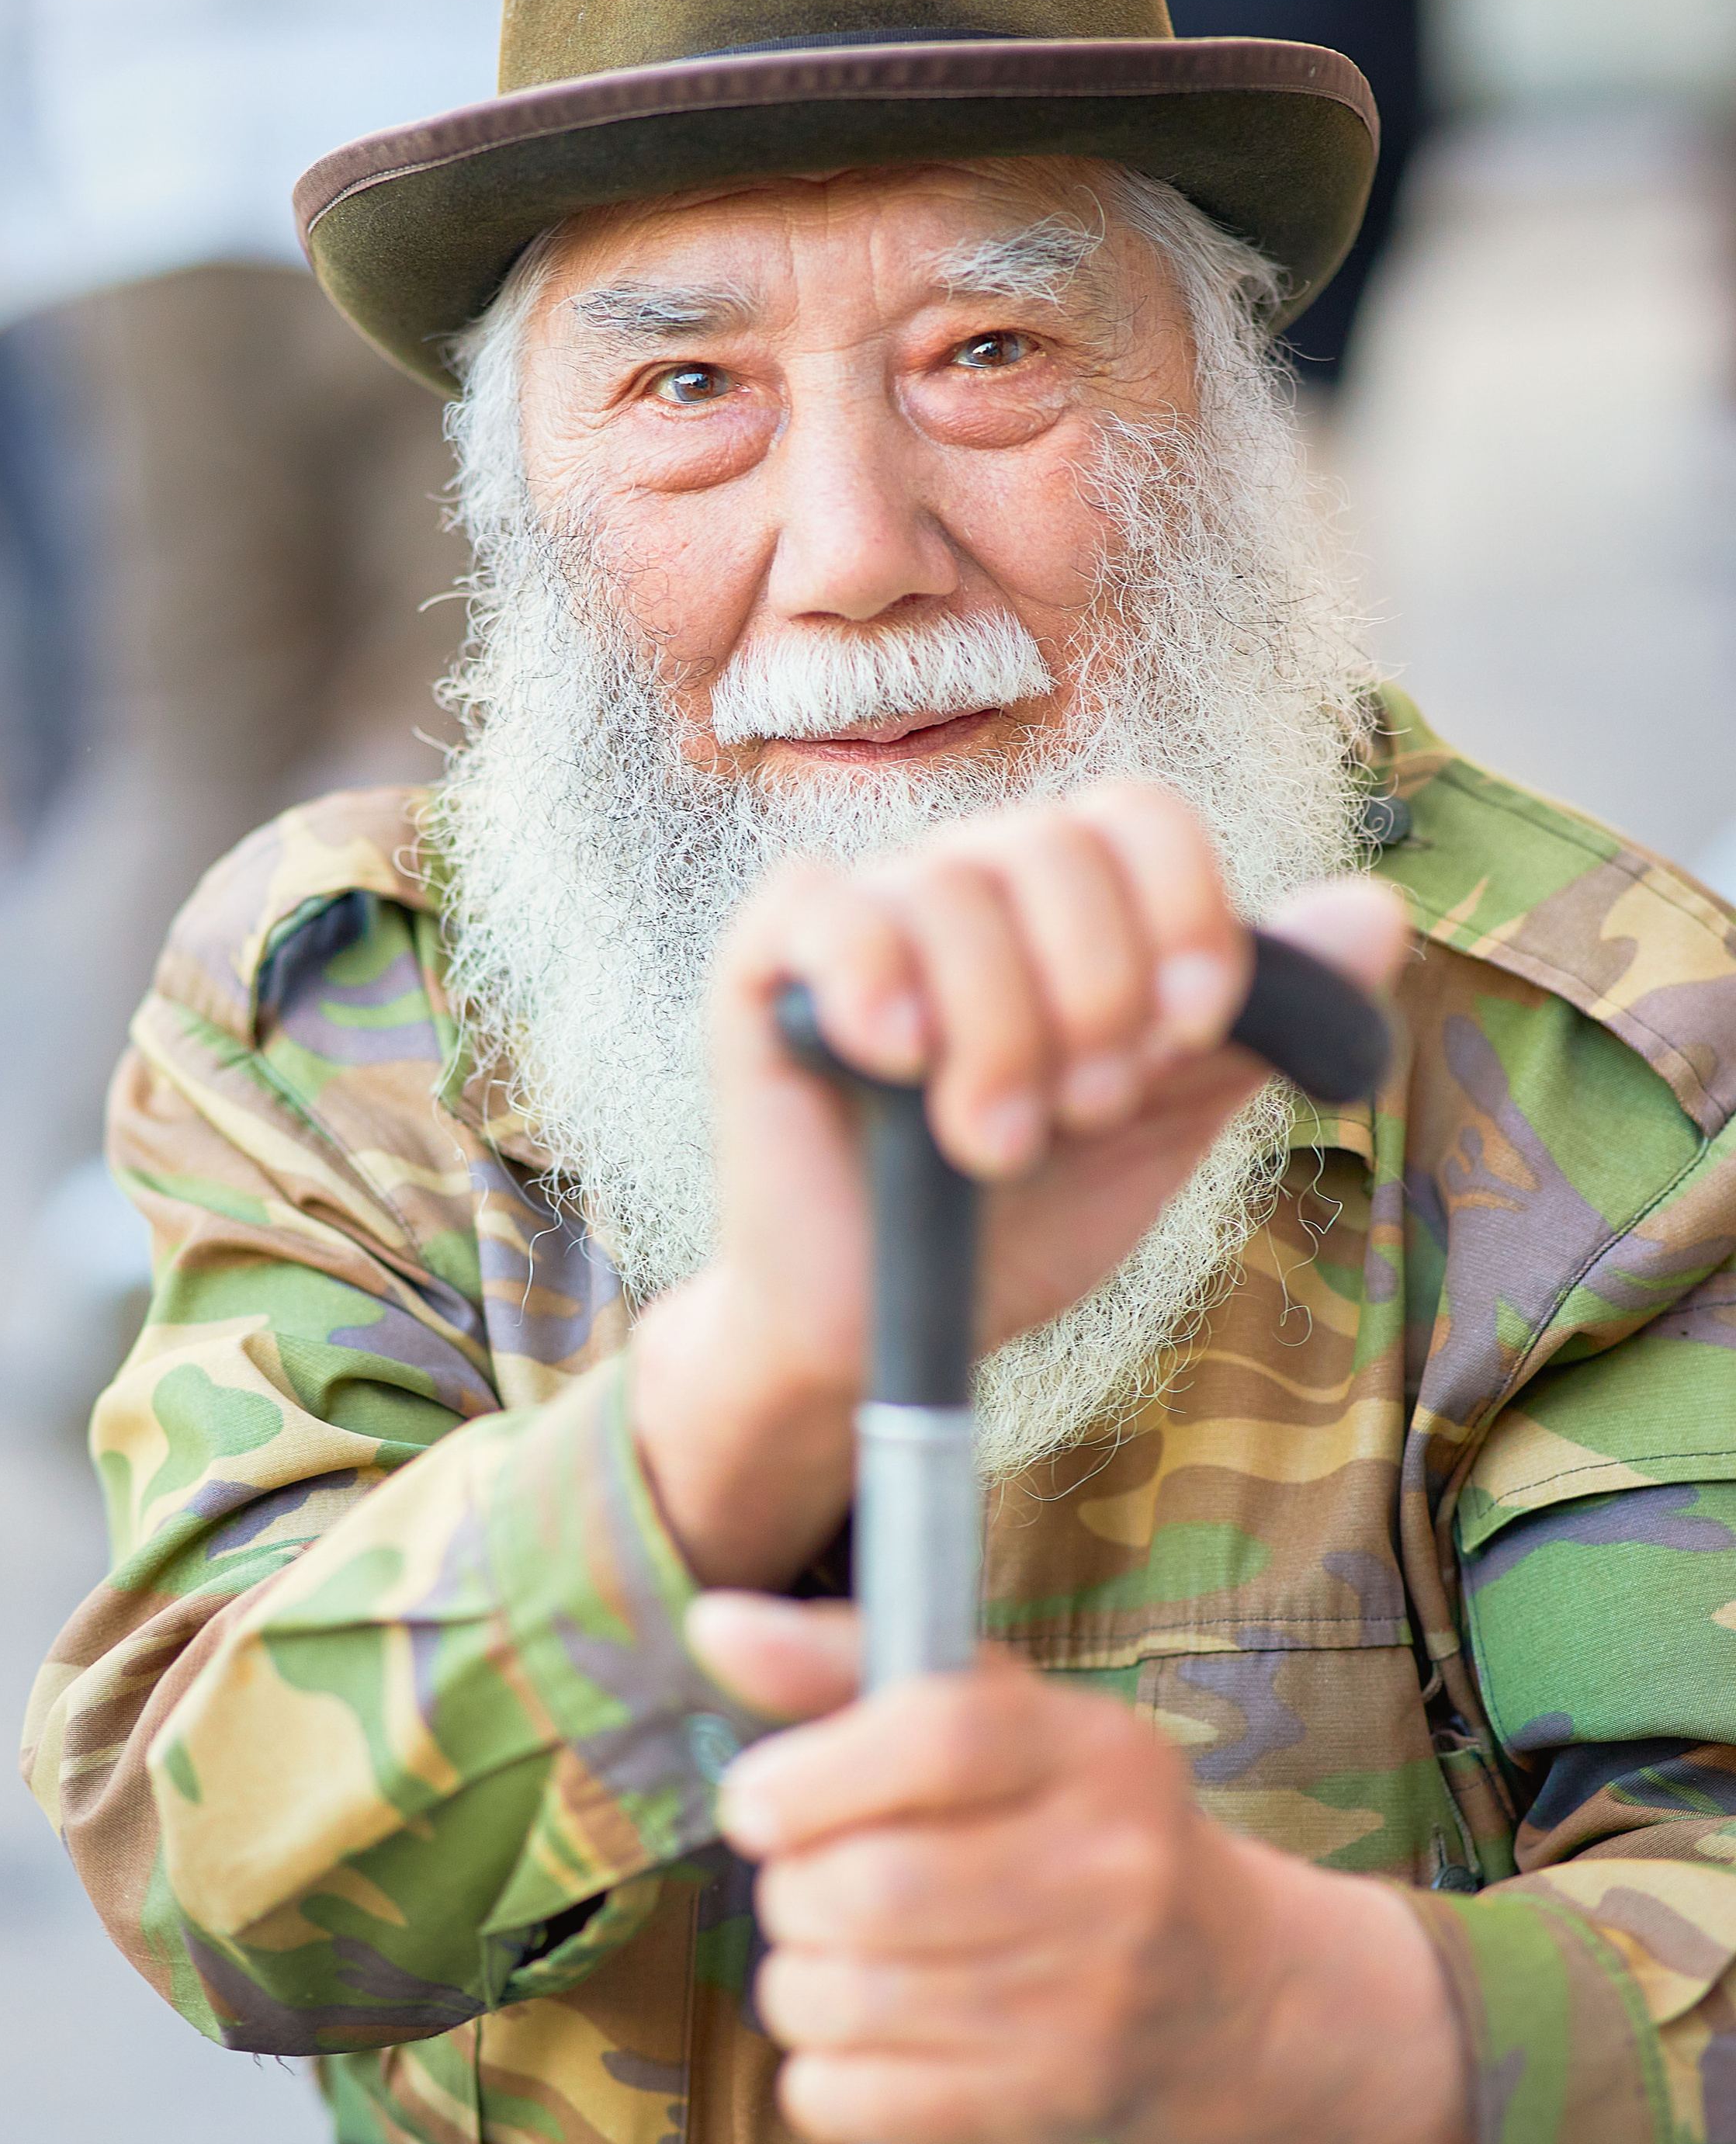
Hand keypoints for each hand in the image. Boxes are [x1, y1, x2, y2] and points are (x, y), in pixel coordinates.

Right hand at [632, 784, 1405, 1589]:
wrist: (897, 1329)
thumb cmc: (1020, 1218)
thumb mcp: (1164, 1122)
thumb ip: (1262, 1023)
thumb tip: (1377, 911)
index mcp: (1060, 900)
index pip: (1138, 815)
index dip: (1184, 912)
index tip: (1194, 1032)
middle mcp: (961, 884)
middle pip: (1055, 843)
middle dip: (1096, 994)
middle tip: (1086, 1110)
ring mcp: (861, 919)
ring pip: (953, 891)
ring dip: (1001, 1036)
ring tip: (994, 1145)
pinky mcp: (765, 970)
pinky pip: (822, 905)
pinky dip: (875, 977)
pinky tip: (900, 1062)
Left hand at [691, 1593, 1471, 2143]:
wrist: (1220, 1993)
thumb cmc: (1063, 1826)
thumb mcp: (996, 1719)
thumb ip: (848, 1663)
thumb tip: (715, 1624)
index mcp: (1098, 1752)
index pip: (943, 1736)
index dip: (814, 1773)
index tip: (753, 1802)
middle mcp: (1112, 1876)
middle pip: (871, 1886)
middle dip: (794, 1887)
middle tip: (808, 1883)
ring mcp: (1085, 2006)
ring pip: (843, 1998)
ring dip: (797, 1978)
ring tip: (835, 1957)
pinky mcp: (1044, 2110)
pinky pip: (850, 2100)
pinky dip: (819, 2075)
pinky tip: (862, 2040)